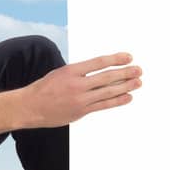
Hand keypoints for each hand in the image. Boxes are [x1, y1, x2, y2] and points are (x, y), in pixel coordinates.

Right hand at [17, 52, 142, 127]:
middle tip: (139, 70)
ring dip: (125, 86)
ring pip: (108, 92)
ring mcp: (80, 99)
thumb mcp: (61, 72)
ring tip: (138, 82)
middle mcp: (77, 84)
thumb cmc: (45, 88)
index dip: (116, 59)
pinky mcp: (81, 111)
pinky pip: (103, 105)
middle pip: (107, 77)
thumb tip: (100, 71)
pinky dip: (117, 100)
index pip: (99, 62)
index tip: (129, 57)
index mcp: (72, 70)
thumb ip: (80, 72)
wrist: (30, 106)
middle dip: (125, 73)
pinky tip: (128, 97)